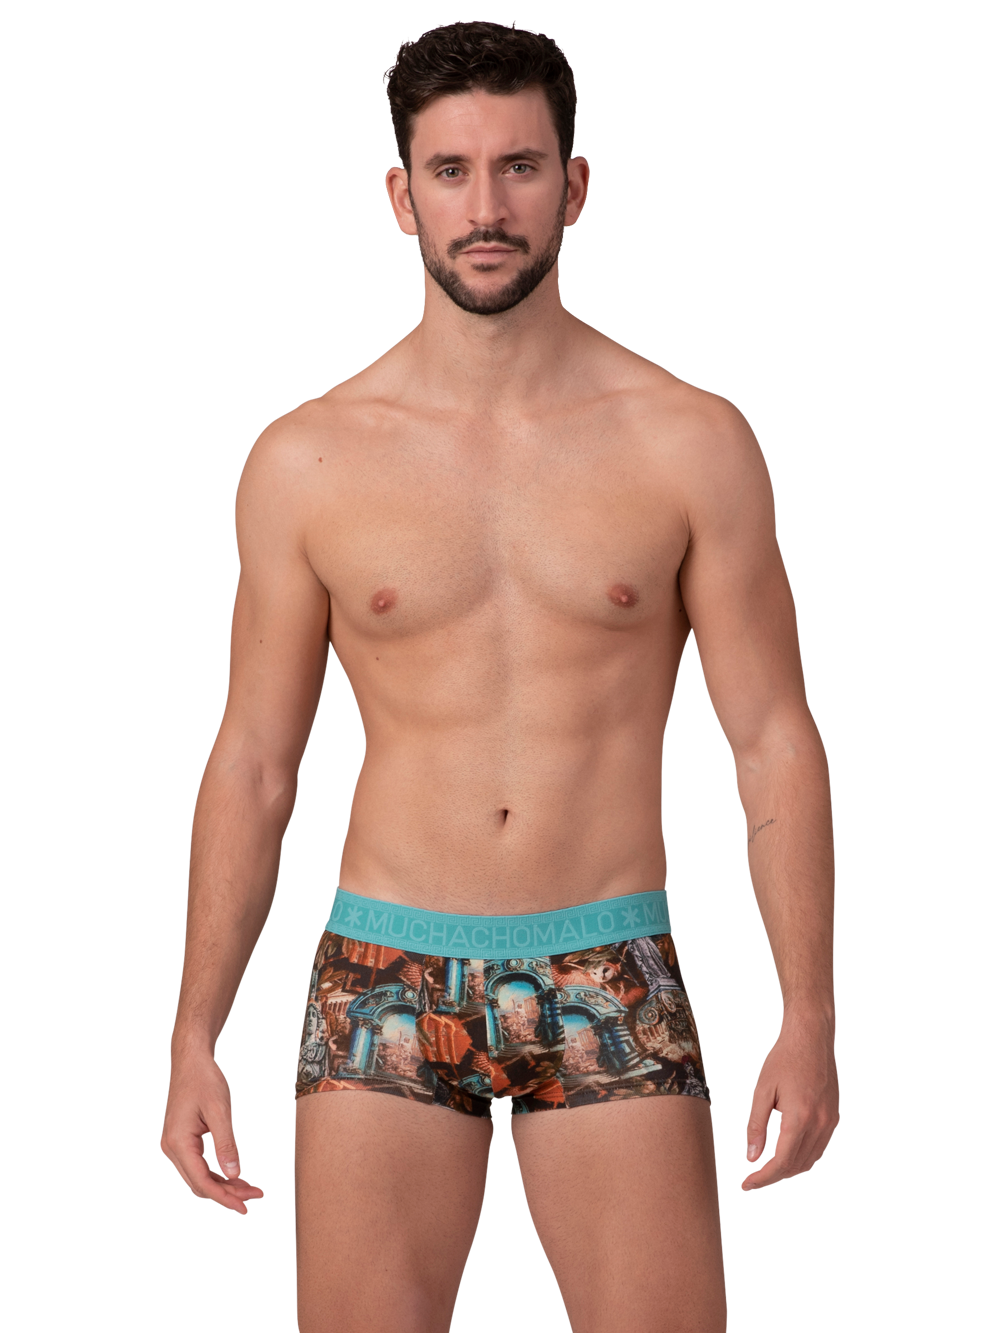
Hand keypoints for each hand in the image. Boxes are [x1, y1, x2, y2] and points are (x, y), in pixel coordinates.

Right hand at [161, 1049, 264, 1214]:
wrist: (192, 1061)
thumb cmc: (204, 1080)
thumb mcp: (220, 1111)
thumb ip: (226, 1144)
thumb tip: (234, 1174)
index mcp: (178, 1142)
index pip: (202, 1181)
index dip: (224, 1197)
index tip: (245, 1205)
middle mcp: (172, 1147)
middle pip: (200, 1183)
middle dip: (227, 1193)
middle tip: (254, 1197)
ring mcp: (175, 1144)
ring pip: (199, 1175)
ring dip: (223, 1184)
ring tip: (249, 1188)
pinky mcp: (183, 1140)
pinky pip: (199, 1163)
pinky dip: (216, 1172)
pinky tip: (234, 1175)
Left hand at [742, 1014, 837, 1189]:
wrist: (810, 1039)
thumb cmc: (784, 1060)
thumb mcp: (763, 1091)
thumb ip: (757, 1125)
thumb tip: (753, 1157)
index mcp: (800, 1117)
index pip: (782, 1161)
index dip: (764, 1177)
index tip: (748, 1182)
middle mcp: (820, 1124)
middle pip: (796, 1165)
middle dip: (774, 1175)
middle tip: (753, 1176)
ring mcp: (831, 1122)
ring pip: (809, 1159)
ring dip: (788, 1167)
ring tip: (766, 1165)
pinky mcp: (835, 1117)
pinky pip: (818, 1146)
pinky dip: (801, 1154)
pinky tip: (784, 1149)